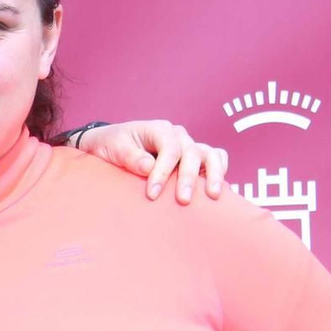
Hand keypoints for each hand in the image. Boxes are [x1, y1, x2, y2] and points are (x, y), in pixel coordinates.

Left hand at [77, 121, 228, 203]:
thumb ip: (130, 157)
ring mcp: (188, 146)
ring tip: (212, 195)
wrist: (111, 145)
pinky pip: (215, 158)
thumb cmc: (112, 145)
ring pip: (210, 154)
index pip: (169, 149)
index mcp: (159, 129)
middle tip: (182, 201)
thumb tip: (149, 166)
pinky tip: (216, 189)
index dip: (163, 172)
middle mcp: (178, 136)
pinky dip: (219, 170)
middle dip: (187, 178)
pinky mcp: (194, 158)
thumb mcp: (114, 148)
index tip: (153, 194)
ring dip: (213, 174)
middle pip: (191, 153)